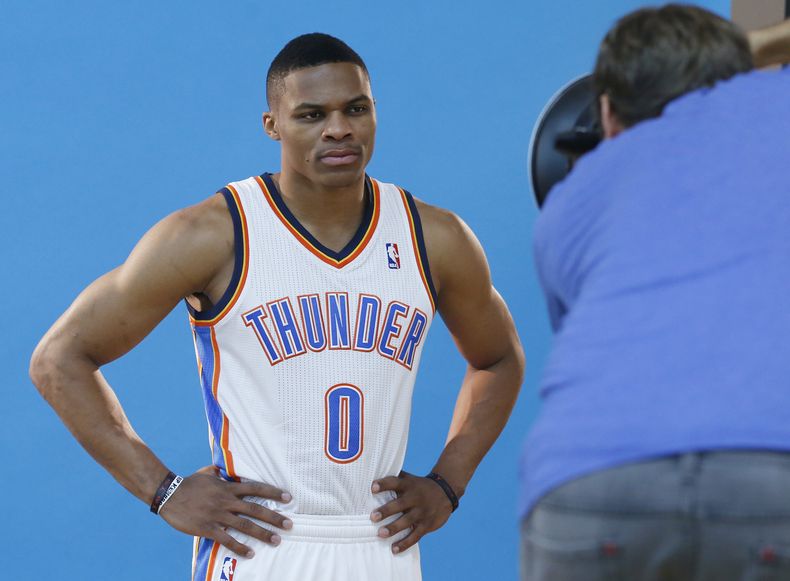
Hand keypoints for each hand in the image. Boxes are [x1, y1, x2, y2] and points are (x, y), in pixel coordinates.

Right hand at [159, 466, 291, 557]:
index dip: (273, 492)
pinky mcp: (208, 528)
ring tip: (276, 540)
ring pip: (245, 525)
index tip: (288, 497)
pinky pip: (227, 539)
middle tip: (289, 524)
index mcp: (228, 487)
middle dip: (274, 517)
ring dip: (262, 533)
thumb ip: (219, 472)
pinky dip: (239, 547)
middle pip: (255, 509)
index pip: (256, 489)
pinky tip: (250, 553)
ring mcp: (218, 515)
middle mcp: (226, 501)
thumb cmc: (188, 483)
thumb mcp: (207, 472)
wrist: (169, 494)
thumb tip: (224, 469)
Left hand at [370, 471, 453, 553]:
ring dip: (394, 528)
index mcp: (408, 485)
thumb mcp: (409, 479)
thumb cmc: (419, 486)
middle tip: (373, 517)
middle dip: (386, 510)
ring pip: (407, 521)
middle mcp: (415, 498)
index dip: (384, 484)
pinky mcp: (426, 524)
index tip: (372, 487)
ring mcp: (421, 512)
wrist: (446, 492)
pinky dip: (405, 543)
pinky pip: (415, 535)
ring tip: (381, 533)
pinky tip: (394, 549)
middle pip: (400, 504)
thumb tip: (372, 474)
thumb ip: (394, 478)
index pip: (395, 482)